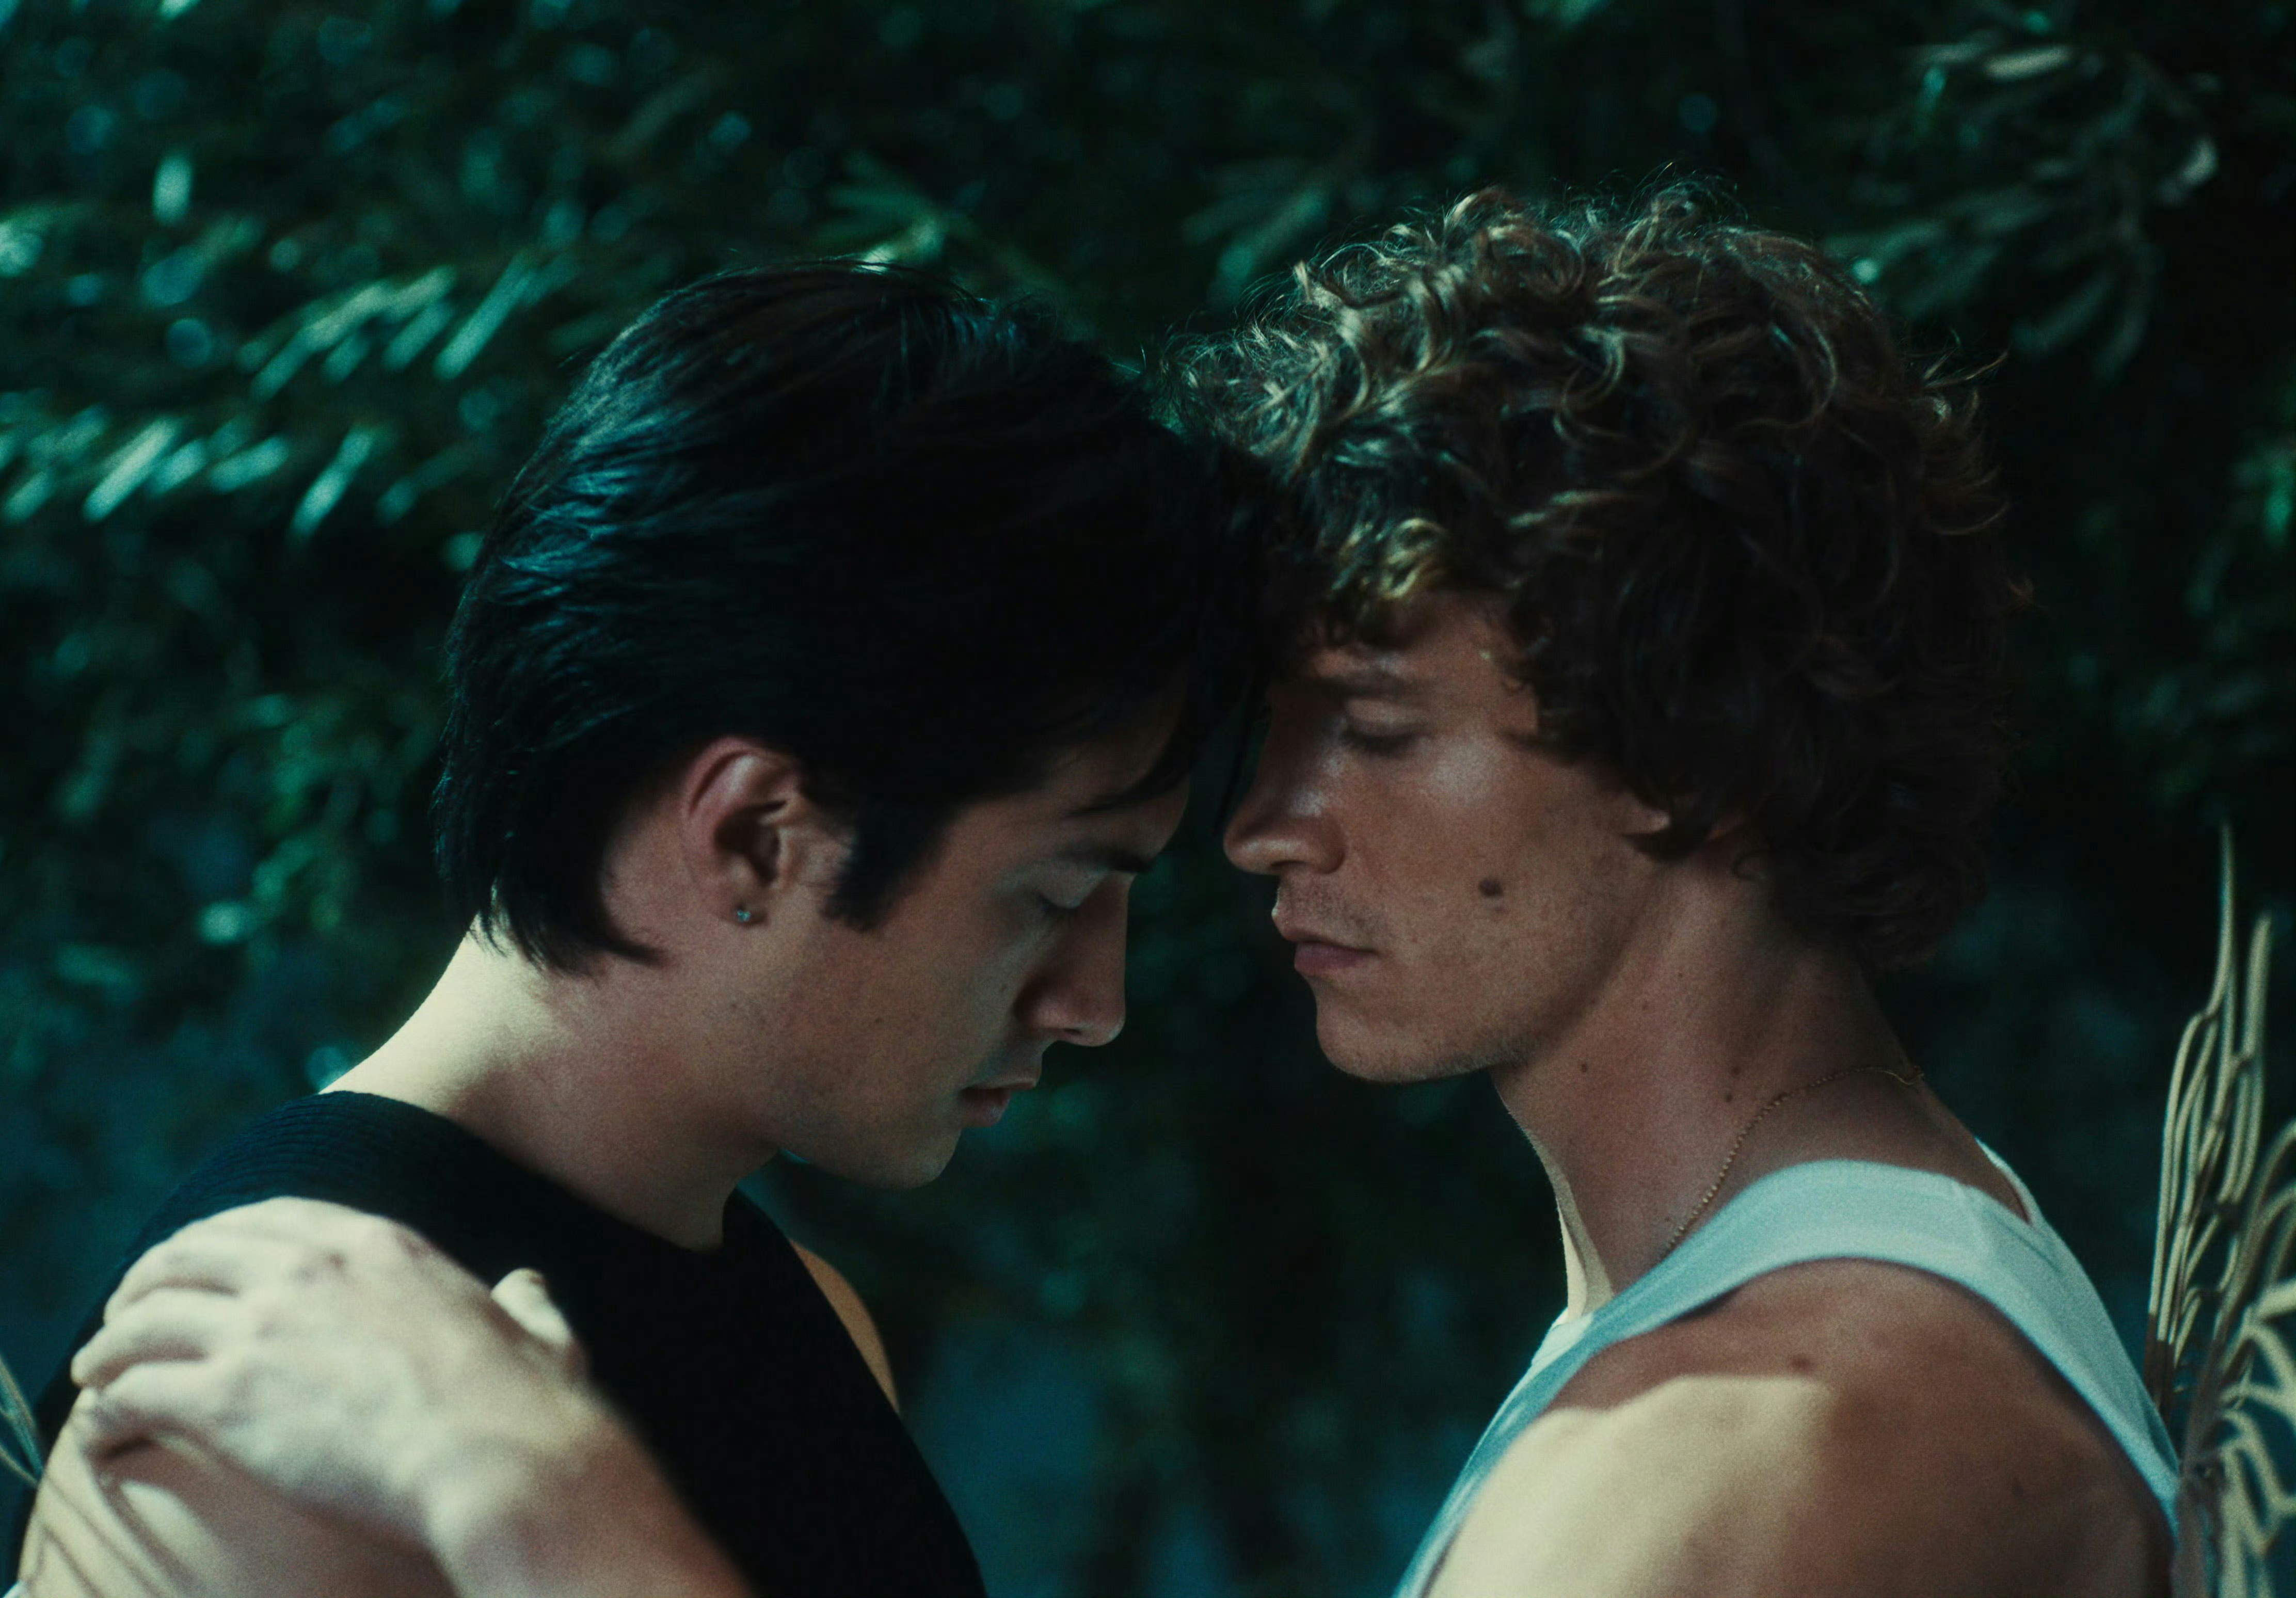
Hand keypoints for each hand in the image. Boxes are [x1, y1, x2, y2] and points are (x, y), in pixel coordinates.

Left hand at [64, 1197, 753, 1597]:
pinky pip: (135, 1390)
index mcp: (377, 1244)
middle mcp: (309, 1268)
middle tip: (126, 1316)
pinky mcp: (227, 1397)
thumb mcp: (535, 1331)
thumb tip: (529, 1285)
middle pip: (189, 1253)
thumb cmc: (526, 1407)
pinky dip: (107, 1407)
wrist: (497, 1458)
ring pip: (146, 1318)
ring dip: (110, 1344)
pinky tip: (105, 1429)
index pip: (265, 1219)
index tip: (193, 1269)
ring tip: (96, 1372)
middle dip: (146, 1282)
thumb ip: (524, 1301)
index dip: (214, 1242)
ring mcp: (263, 1327)